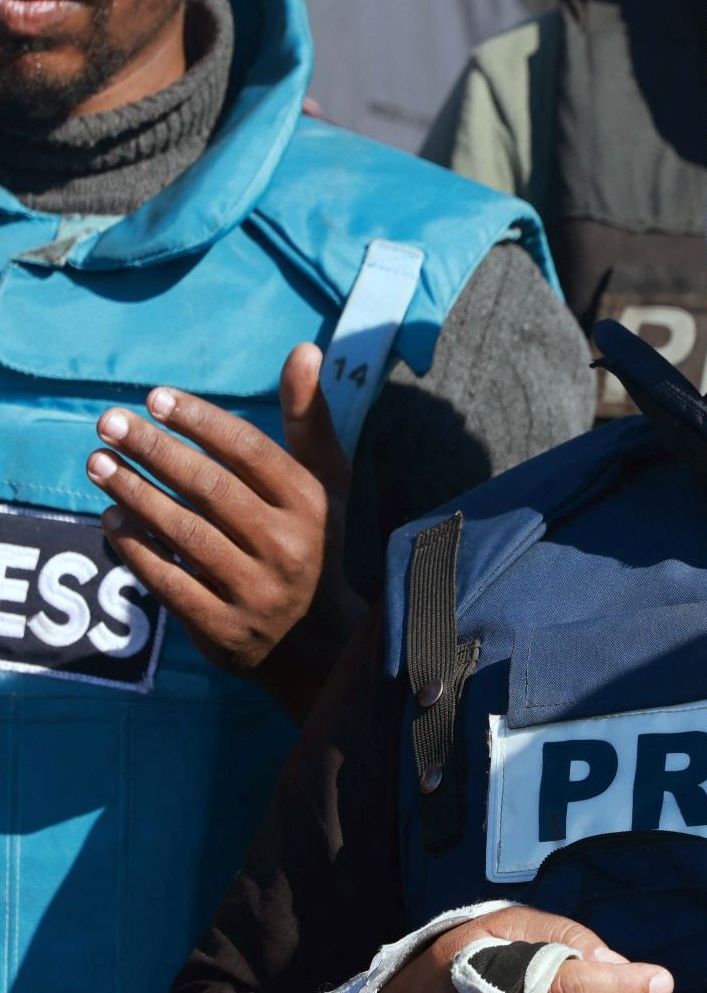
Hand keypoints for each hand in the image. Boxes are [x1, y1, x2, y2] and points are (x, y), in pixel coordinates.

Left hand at [87, 344, 362, 720]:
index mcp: (312, 506)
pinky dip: (134, 547)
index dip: (201, 422)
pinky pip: (166, 579)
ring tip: (98, 462)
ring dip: (134, 493)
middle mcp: (288, 547)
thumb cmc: (312, 541)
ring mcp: (254, 590)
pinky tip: (110, 517)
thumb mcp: (323, 483)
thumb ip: (309, 419)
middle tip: (108, 422)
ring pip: (183, 532)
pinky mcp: (222, 626)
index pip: (251, 452)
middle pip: (210, 488)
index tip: (155, 397)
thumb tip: (304, 350)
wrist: (318, 643)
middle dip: (154, 450)